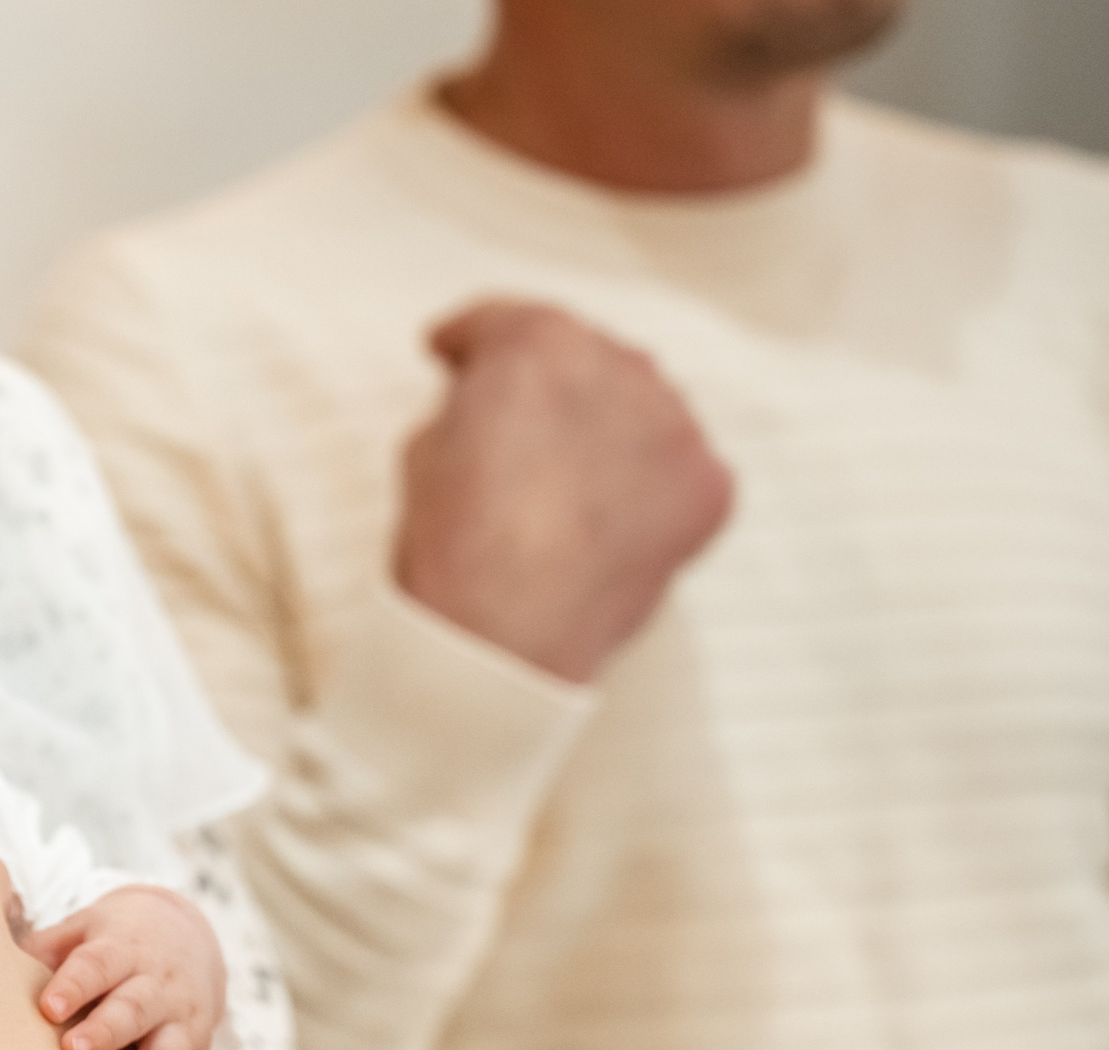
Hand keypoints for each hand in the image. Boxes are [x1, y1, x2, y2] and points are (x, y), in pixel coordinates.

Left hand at [27, 884, 223, 1049]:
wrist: (188, 939)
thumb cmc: (114, 942)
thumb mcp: (82, 930)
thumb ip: (42, 950)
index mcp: (125, 950)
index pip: (100, 965)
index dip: (75, 986)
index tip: (49, 1007)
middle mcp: (160, 987)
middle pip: (136, 1009)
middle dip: (106, 1032)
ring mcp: (182, 1024)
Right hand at [395, 300, 733, 682]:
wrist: (502, 642)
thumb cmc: (451, 550)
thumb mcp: (424, 448)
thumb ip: (469, 404)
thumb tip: (490, 408)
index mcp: (537, 345)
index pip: (504, 321)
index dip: (472, 341)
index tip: (456, 355)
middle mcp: (621, 367)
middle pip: (583, 357)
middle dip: (549, 386)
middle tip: (516, 429)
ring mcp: (676, 426)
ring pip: (640, 406)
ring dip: (606, 429)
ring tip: (567, 481)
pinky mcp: (709, 486)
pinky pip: (678, 465)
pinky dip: (648, 483)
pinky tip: (607, 518)